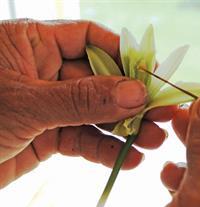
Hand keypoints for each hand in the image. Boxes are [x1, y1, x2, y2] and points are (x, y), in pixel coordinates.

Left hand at [0, 19, 174, 187]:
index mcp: (32, 44)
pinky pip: (84, 140)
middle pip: (100, 81)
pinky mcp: (50, 135)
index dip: (123, 54)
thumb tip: (135, 93)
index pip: (89, 39)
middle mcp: (44, 72)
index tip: (151, 74)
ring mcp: (49, 105)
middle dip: (130, 100)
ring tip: (153, 141)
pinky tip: (127, 160)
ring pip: (96, 114)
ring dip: (125, 129)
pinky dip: (105, 151)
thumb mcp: (26, 103)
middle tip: (160, 115)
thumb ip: (82, 99)